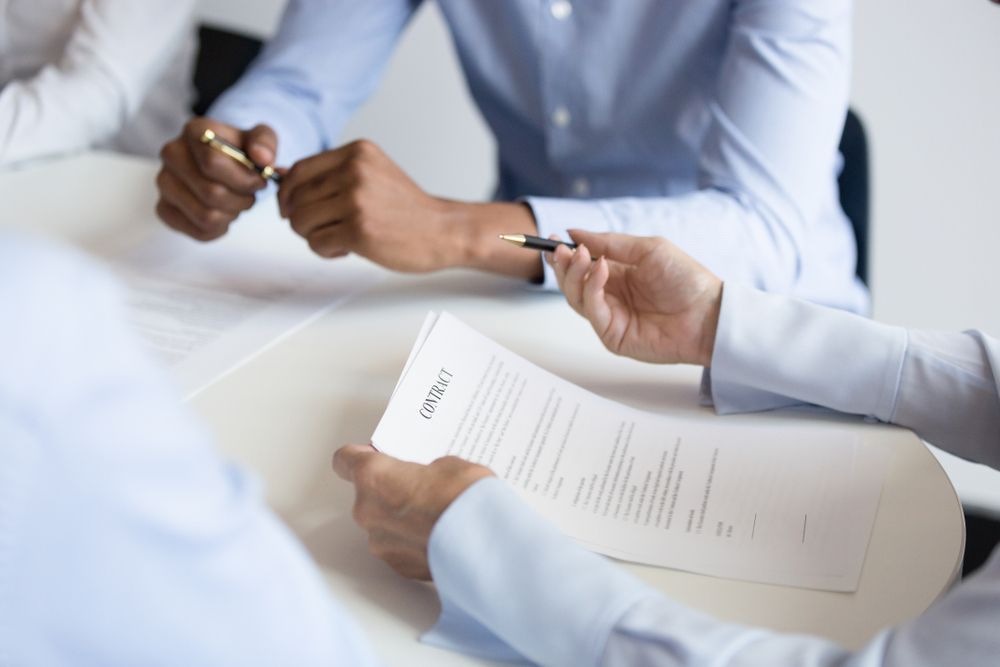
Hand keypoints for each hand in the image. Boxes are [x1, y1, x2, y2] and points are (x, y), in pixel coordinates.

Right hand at [156, 117, 277, 240]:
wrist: (223, 162)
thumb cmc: (241, 151)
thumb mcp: (260, 139)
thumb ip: (265, 143)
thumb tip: (263, 158)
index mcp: (194, 131)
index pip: (213, 163)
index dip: (245, 179)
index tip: (259, 180)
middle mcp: (172, 154)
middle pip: (212, 193)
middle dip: (242, 200)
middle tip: (249, 195)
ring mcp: (164, 182)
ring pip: (206, 216)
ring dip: (232, 214)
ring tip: (236, 202)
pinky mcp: (164, 208)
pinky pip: (199, 231)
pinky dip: (220, 228)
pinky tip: (223, 212)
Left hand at [278, 139, 462, 271]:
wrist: (444, 231)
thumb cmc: (406, 209)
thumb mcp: (371, 174)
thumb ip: (331, 174)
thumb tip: (279, 177)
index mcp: (357, 153)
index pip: (299, 170)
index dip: (287, 194)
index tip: (293, 209)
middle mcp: (355, 171)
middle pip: (295, 198)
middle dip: (302, 219)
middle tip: (326, 229)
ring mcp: (357, 200)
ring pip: (301, 222)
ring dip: (313, 236)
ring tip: (339, 238)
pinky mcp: (359, 230)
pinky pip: (316, 243)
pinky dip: (326, 251)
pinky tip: (347, 248)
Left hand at [332, 444, 493, 579]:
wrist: (484, 546)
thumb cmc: (465, 501)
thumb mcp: (449, 465)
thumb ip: (425, 471)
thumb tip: (427, 479)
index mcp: (374, 477)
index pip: (345, 460)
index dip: (360, 456)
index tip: (373, 456)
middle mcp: (368, 512)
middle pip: (367, 495)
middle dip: (390, 491)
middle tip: (421, 487)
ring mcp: (381, 544)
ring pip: (383, 524)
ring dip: (401, 519)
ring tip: (436, 515)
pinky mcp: (399, 568)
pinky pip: (399, 548)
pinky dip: (414, 542)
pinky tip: (440, 536)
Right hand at [549, 231, 722, 365]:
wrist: (708, 313)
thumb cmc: (686, 280)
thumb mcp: (647, 249)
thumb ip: (609, 242)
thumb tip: (575, 232)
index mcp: (618, 275)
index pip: (582, 266)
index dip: (566, 255)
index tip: (554, 241)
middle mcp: (611, 296)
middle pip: (572, 283)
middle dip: (564, 265)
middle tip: (562, 249)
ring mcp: (610, 317)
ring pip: (575, 297)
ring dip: (575, 274)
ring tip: (583, 255)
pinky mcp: (612, 335)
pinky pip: (591, 311)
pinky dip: (591, 289)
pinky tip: (601, 270)